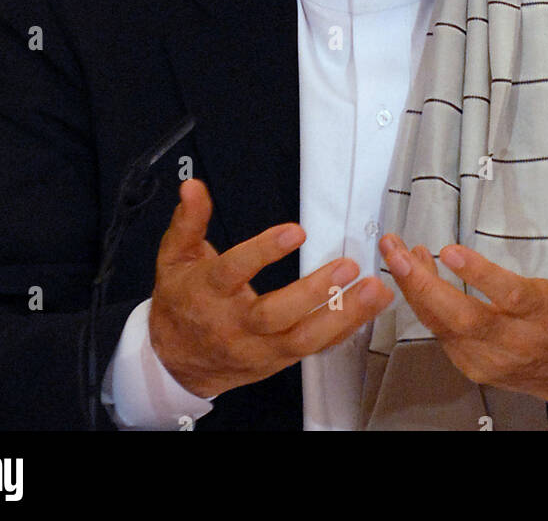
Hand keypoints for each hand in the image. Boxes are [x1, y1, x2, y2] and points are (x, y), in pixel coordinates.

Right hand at [149, 179, 394, 398]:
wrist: (175, 361)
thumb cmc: (180, 303)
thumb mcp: (173, 258)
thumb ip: (188, 221)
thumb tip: (193, 187)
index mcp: (209, 293)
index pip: (235, 271)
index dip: (264, 251)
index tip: (296, 231)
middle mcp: (236, 325)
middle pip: (275, 314)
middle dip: (314, 292)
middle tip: (347, 266)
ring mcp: (260, 348)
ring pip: (303, 339)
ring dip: (343, 315)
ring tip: (374, 290)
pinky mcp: (279, 361)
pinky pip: (315, 349)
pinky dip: (345, 330)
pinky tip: (368, 309)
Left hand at [380, 200, 547, 411]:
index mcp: (545, 313)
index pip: (509, 296)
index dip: (478, 275)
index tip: (449, 251)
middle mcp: (514, 340)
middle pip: (461, 317)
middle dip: (423, 284)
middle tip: (397, 252)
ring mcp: (491, 357)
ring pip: (444, 327)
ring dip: (416, 290)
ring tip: (397, 254)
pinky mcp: (476, 366)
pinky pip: (442, 336)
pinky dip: (424, 306)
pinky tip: (414, 276)